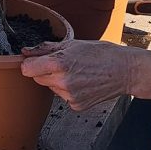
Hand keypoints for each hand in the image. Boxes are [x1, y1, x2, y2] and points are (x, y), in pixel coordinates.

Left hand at [20, 39, 135, 110]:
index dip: (30, 63)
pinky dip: (68, 91)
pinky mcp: (76, 106)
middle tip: (63, 64)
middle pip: (37, 78)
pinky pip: (62, 97)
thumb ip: (45, 48)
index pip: (27, 69)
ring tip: (76, 72)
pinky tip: (82, 83)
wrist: (125, 71)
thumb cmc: (101, 53)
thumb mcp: (72, 44)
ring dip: (57, 81)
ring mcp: (69, 96)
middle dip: (44, 71)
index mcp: (59, 63)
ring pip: (50, 87)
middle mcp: (62, 82)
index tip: (35, 60)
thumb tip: (25, 51)